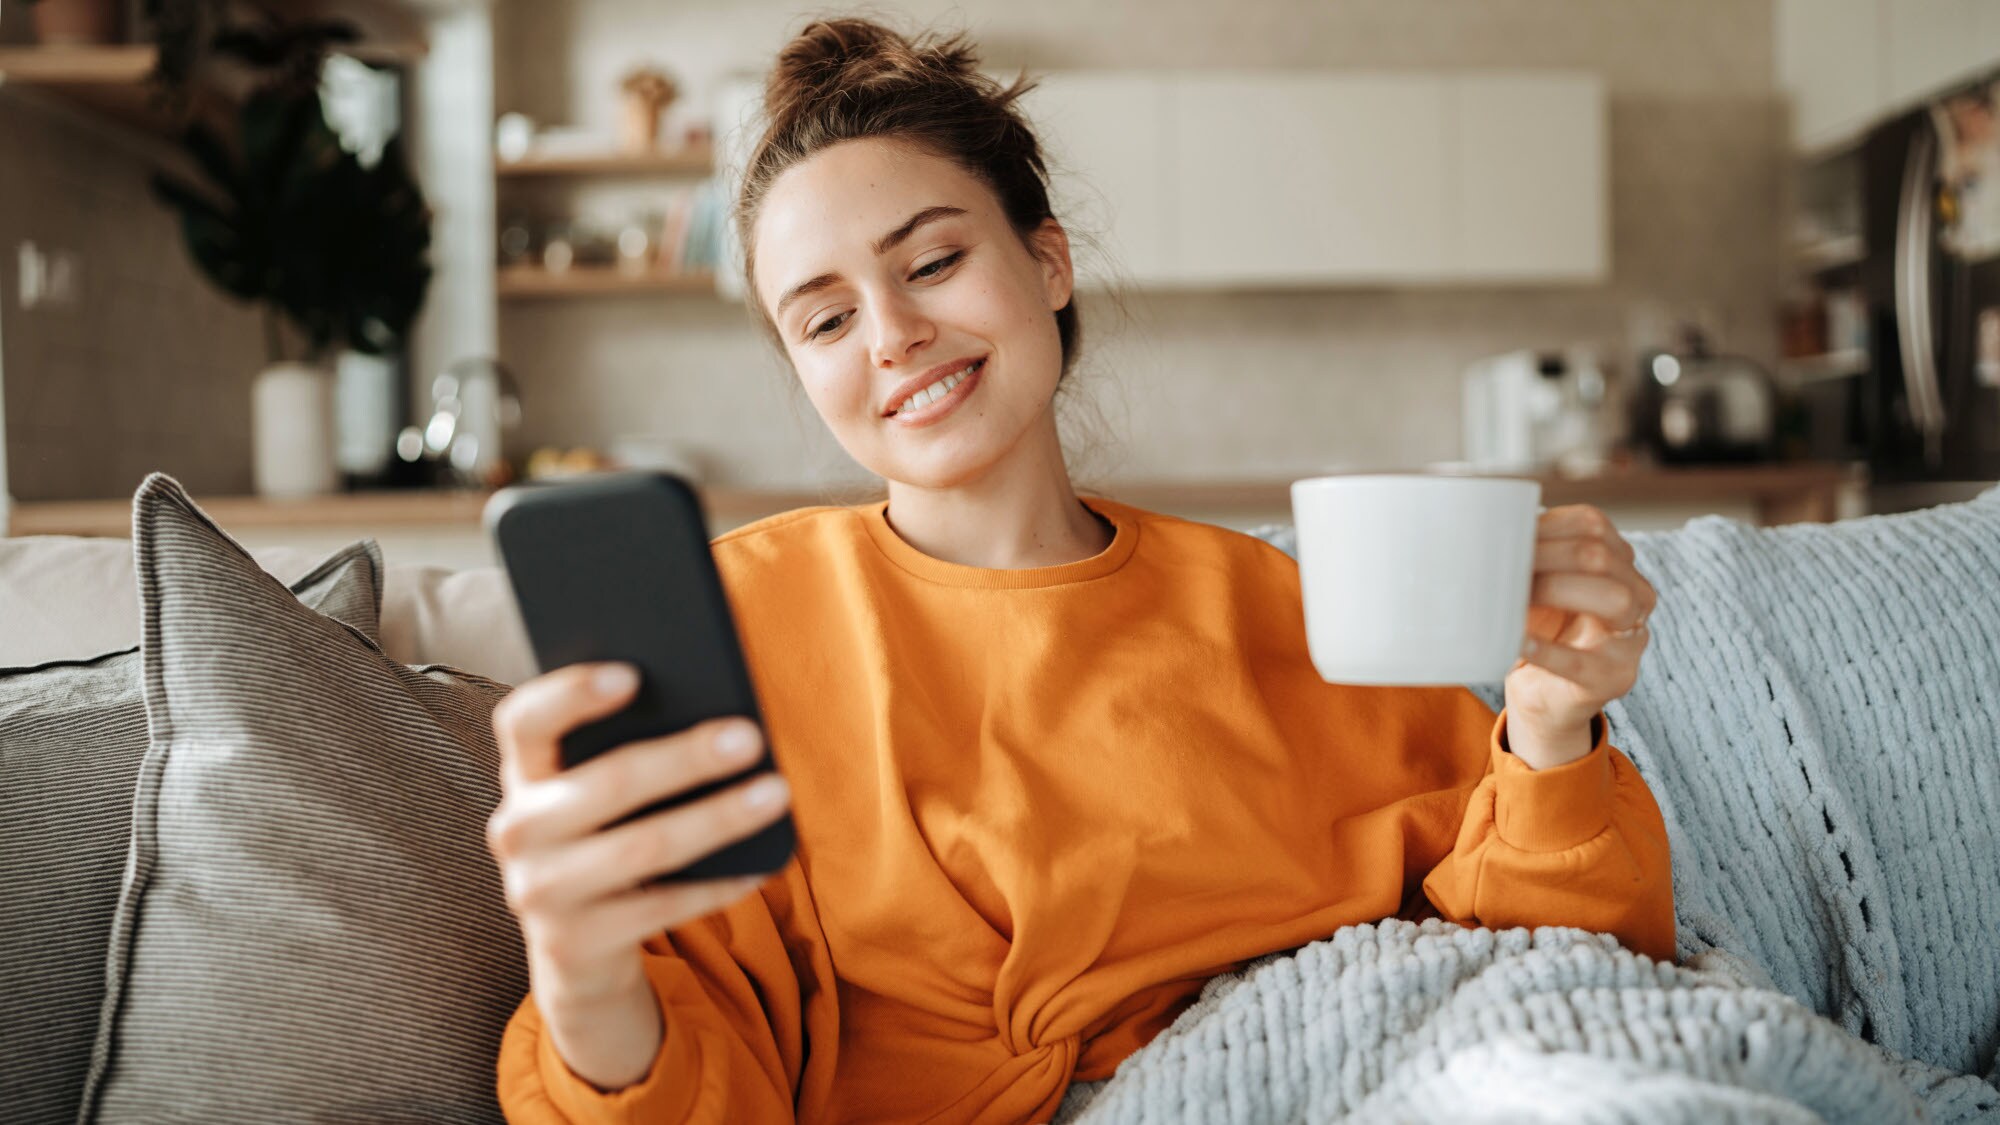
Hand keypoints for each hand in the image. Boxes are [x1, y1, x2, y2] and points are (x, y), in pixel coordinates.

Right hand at [485, 662, 790, 1087]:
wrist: (575, 946)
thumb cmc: (602, 837)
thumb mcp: (593, 793)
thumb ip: (621, 750)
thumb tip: (713, 713)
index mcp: (524, 774)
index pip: (525, 720)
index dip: (571, 694)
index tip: (633, 673)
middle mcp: (518, 830)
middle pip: (608, 783)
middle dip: (686, 758)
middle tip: (750, 737)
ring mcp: (539, 891)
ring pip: (644, 847)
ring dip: (718, 818)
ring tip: (776, 793)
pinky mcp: (574, 943)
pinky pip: (662, 907)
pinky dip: (717, 884)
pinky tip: (759, 866)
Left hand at [1503, 505, 1656, 768]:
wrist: (1545, 694)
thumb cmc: (1539, 628)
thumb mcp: (1537, 585)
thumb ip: (1527, 557)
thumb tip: (1483, 532)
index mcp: (1617, 562)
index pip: (1592, 525)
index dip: (1545, 527)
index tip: (1502, 538)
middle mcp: (1636, 594)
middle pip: (1600, 557)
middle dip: (1545, 558)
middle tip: (1499, 568)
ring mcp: (1631, 638)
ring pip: (1613, 599)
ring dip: (1554, 590)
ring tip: (1513, 598)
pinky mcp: (1614, 677)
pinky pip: (1581, 661)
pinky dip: (1546, 649)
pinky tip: (1517, 640)